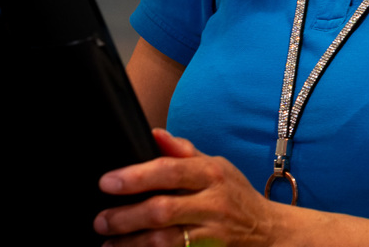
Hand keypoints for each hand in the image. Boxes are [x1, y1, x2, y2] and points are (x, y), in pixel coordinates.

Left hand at [95, 128, 278, 246]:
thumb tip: (154, 133)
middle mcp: (213, 203)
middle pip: (163, 210)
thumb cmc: (236, 195)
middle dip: (126, 216)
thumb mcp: (217, 166)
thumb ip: (183, 152)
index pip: (170, 171)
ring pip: (165, 241)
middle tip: (100, 219)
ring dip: (131, 243)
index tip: (107, 182)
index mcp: (212, 174)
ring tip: (108, 242)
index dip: (136, 177)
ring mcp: (213, 234)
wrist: (268, 232)